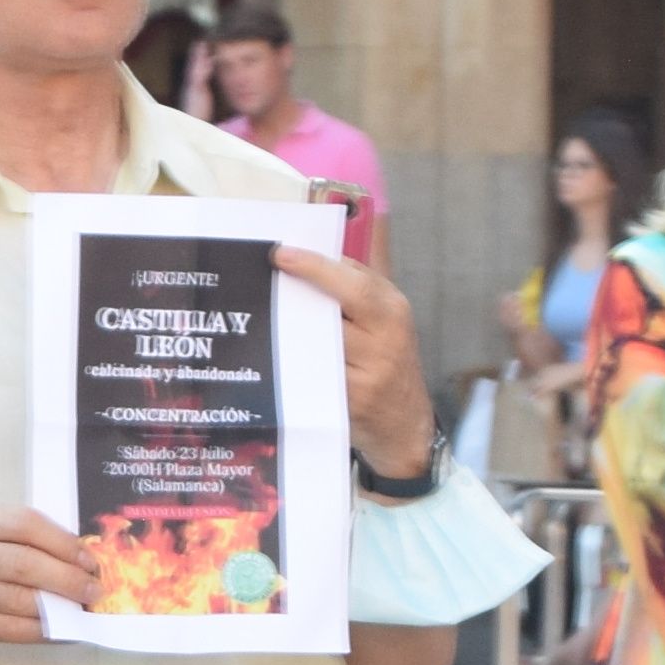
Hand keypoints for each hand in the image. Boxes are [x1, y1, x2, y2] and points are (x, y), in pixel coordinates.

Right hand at [0, 508, 97, 653]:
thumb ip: (19, 541)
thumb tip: (79, 558)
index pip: (25, 524)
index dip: (63, 542)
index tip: (89, 559)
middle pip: (25, 564)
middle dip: (68, 579)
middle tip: (94, 590)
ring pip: (22, 601)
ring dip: (60, 609)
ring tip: (83, 611)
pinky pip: (14, 629)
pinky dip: (46, 632)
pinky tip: (64, 632)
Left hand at [267, 239, 435, 475]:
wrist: (405, 425)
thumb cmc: (388, 361)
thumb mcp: (386, 318)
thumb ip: (360, 281)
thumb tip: (335, 239)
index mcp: (393, 310)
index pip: (354, 280)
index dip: (315, 265)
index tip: (281, 253)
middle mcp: (386, 339)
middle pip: (338, 306)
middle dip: (299, 290)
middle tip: (262, 275)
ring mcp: (369, 372)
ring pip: (319, 340)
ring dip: (288, 325)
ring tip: (260, 310)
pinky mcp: (350, 400)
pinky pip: (314, 373)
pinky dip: (292, 360)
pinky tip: (272, 351)